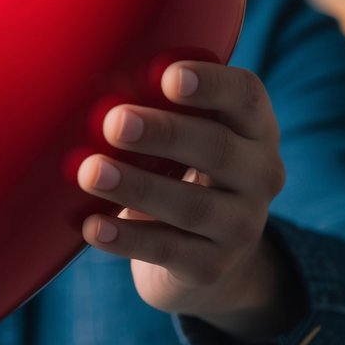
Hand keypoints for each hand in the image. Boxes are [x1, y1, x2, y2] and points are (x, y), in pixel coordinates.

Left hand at [76, 61, 304, 344]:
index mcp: (254, 128)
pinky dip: (127, 239)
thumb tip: (83, 82)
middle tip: (114, 122)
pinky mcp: (211, 267)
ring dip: (137, 187)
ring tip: (90, 172)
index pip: (245, 97)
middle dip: (165, 133)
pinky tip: (92, 226)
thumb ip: (156, 106)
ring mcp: (241, 226)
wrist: (206, 258)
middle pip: (218, 149)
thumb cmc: (179, 171)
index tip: (168, 76)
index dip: (211, 84)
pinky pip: (167, 251)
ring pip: (192, 206)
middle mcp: (260, 175)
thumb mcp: (184, 135)